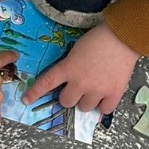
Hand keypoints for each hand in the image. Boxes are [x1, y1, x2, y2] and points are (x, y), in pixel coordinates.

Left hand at [23, 22, 138, 115]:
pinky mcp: (113, 93)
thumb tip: (70, 78)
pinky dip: (103, 105)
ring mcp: (97, 90)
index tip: (26, 100)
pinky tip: (105, 97)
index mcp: (68, 68)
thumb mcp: (76, 50)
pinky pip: (103, 110)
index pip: (46, 83)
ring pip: (84, 108)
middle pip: (66, 102)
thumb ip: (70, 65)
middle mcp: (80, 82)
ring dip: (86, 101)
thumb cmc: (99, 38)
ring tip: (94, 90)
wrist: (123, 38)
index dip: (35, 93)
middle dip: (69, 96)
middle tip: (77, 88)